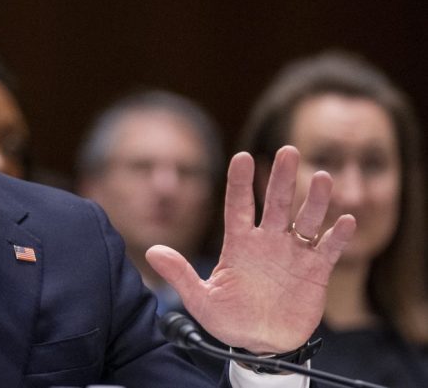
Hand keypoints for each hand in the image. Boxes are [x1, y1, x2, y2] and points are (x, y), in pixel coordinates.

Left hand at [146, 146, 356, 352]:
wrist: (260, 345)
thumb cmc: (228, 320)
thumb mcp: (200, 299)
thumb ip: (180, 274)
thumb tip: (151, 252)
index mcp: (239, 243)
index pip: (238, 205)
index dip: (240, 182)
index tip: (242, 156)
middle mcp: (267, 241)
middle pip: (276, 203)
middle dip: (282, 178)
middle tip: (288, 150)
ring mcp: (293, 254)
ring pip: (306, 220)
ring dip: (315, 200)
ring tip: (323, 177)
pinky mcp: (315, 271)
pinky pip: (328, 249)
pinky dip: (337, 236)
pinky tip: (344, 220)